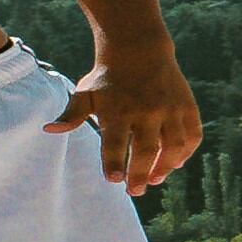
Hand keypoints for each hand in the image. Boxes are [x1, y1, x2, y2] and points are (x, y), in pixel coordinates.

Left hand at [46, 58, 200, 193]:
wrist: (138, 50)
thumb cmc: (107, 78)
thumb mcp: (85, 93)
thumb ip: (71, 114)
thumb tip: (49, 129)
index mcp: (118, 110)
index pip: (115, 143)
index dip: (114, 163)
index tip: (113, 180)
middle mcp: (147, 110)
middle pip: (146, 149)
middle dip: (140, 174)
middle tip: (134, 191)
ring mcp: (170, 109)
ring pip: (173, 146)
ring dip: (166, 167)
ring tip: (155, 180)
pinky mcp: (187, 107)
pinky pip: (192, 135)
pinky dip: (186, 152)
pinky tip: (175, 164)